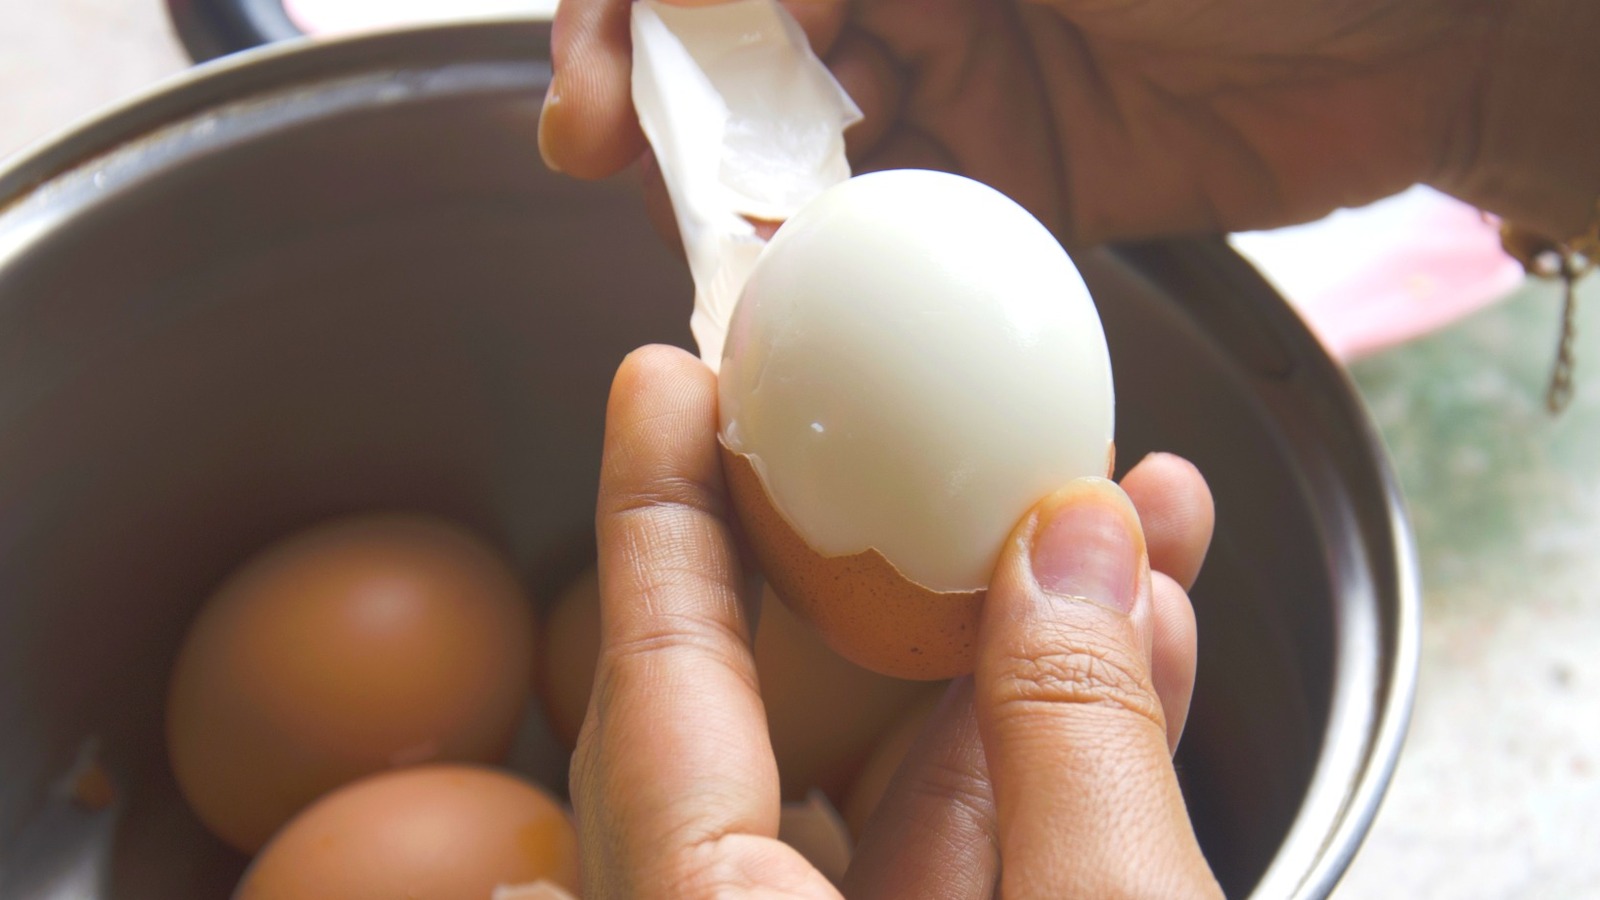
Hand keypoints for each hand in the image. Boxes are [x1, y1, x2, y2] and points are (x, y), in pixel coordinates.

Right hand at [540, 0, 1597, 243]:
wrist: (1428, 28)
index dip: (621, 26)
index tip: (587, 108)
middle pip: (730, 60)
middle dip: (664, 126)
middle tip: (625, 191)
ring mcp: (955, 94)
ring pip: (798, 156)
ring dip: (739, 215)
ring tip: (714, 274)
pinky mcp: (1009, 193)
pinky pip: (892, 244)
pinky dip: (836, 280)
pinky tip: (794, 315)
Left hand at [570, 345, 1221, 897]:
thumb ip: (1079, 740)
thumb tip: (1072, 542)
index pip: (652, 692)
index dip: (653, 517)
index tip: (662, 379)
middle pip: (747, 717)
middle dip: (845, 550)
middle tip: (867, 412)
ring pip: (889, 786)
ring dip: (1012, 649)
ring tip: (1115, 516)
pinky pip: (970, 854)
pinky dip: (1054, 757)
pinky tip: (1150, 643)